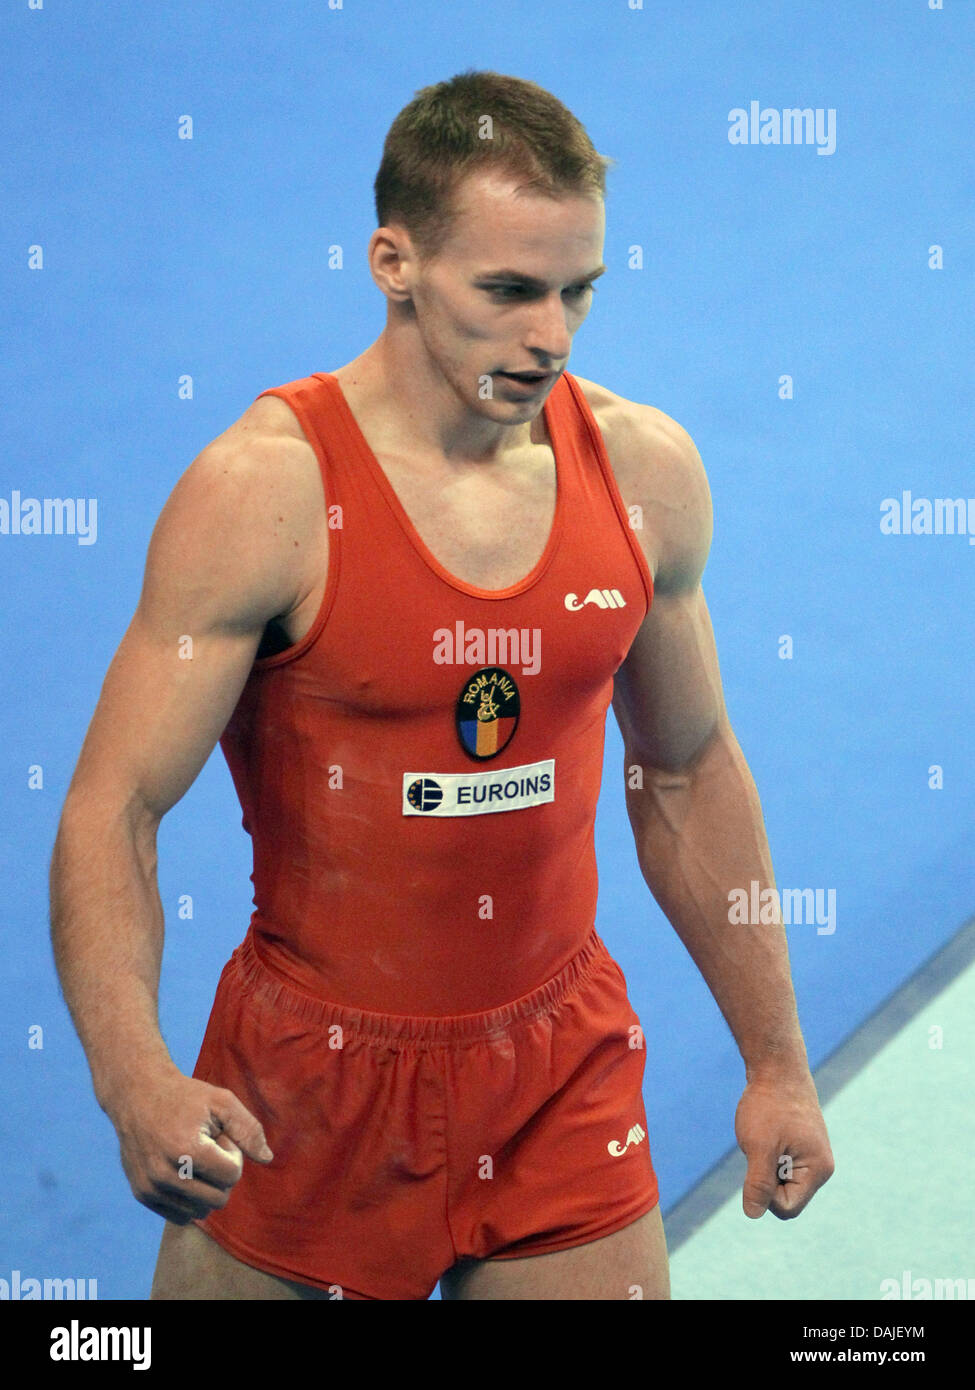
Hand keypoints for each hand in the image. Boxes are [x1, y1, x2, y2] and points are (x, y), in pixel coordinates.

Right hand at [108, 1066, 273, 1223]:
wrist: (137, 1095)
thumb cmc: (185, 1097)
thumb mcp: (222, 1101)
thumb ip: (248, 1130)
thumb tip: (267, 1159)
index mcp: (186, 1150)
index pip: (231, 1176)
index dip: (233, 1154)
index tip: (220, 1137)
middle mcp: (165, 1174)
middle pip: (218, 1199)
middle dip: (221, 1174)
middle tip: (208, 1148)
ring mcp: (150, 1188)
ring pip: (200, 1212)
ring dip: (206, 1188)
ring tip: (194, 1158)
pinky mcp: (142, 1195)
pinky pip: (180, 1216)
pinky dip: (189, 1200)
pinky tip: (183, 1172)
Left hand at [734, 1070, 833, 1219]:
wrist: (776, 1066)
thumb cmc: (768, 1106)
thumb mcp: (759, 1147)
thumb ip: (758, 1183)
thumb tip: (753, 1214)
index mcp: (817, 1171)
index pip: (787, 1208)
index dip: (765, 1194)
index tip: (758, 1163)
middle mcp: (820, 1167)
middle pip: (784, 1197)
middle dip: (765, 1177)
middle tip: (762, 1145)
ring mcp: (811, 1155)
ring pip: (778, 1179)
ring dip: (763, 1163)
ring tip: (765, 1135)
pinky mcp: (801, 1145)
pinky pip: (778, 1164)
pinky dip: (766, 1152)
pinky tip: (767, 1130)